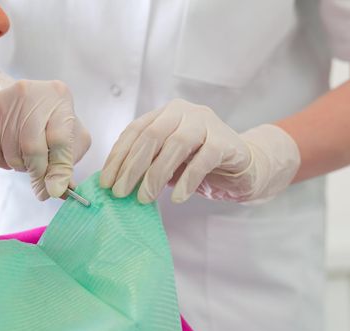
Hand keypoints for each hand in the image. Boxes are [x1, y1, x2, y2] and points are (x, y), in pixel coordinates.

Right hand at [0, 73, 90, 199]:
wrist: (17, 97)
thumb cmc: (49, 118)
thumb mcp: (69, 133)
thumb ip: (69, 161)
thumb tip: (61, 190)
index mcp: (59, 96)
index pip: (60, 140)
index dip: (58, 169)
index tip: (56, 190)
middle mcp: (31, 94)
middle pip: (33, 148)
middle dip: (39, 174)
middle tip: (42, 190)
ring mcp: (5, 102)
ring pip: (13, 154)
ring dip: (22, 167)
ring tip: (28, 157)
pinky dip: (5, 163)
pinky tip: (12, 151)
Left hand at [100, 99, 299, 203]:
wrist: (244, 167)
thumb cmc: (198, 165)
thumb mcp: (167, 163)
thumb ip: (146, 165)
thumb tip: (114, 183)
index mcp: (165, 113)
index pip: (135, 131)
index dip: (118, 157)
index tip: (106, 183)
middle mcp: (184, 111)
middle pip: (151, 136)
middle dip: (132, 167)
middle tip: (120, 193)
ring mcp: (206, 122)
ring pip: (176, 145)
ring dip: (156, 175)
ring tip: (144, 199)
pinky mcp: (226, 140)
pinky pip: (203, 159)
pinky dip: (187, 180)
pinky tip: (177, 198)